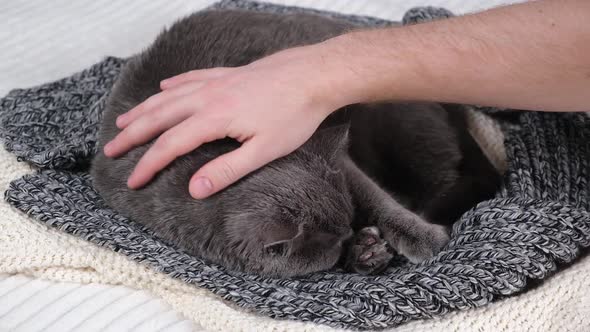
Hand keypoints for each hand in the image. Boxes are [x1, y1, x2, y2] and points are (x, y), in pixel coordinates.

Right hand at [103, 45, 346, 198]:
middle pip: (158, 117)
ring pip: (168, 96)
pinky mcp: (226, 74)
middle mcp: (207, 96)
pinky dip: (172, 85)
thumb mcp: (264, 151)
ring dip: (143, 109)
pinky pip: (189, 78)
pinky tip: (164, 87)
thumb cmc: (293, 114)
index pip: (170, 145)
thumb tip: (194, 189)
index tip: (132, 181)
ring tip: (124, 120)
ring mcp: (215, 81)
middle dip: (132, 135)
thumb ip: (228, 170)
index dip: (148, 164)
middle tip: (111, 150)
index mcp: (213, 118)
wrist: (313, 75)